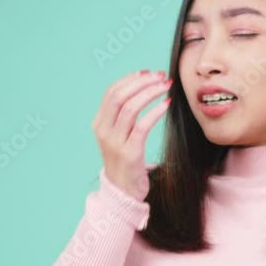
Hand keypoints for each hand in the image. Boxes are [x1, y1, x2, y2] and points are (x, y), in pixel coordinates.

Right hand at [91, 69, 171, 200]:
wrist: (122, 192)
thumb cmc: (126, 160)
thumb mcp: (118, 135)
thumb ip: (123, 115)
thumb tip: (142, 86)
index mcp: (99, 123)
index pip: (112, 91)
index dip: (130, 78)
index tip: (149, 72)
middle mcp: (103, 131)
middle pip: (120, 96)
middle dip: (142, 82)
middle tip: (161, 76)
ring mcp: (115, 142)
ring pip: (130, 107)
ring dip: (150, 92)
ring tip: (166, 87)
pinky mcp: (129, 153)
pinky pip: (142, 126)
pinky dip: (155, 111)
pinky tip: (166, 105)